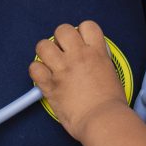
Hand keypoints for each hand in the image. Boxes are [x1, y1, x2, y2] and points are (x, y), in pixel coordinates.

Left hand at [29, 21, 128, 138]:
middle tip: (63, 52)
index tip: (80, 42)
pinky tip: (44, 77)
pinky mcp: (50, 84)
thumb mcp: (111, 73)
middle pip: (62, 30)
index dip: (81, 32)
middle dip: (61, 39)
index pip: (87, 25)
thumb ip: (99, 62)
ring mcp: (62, 69)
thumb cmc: (110, 104)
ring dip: (45, 52)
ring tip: (51, 63)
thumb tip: (94, 61)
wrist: (102, 120)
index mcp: (96, 52)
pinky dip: (36, 71)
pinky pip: (34, 67)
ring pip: (43, 45)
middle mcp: (78, 56)